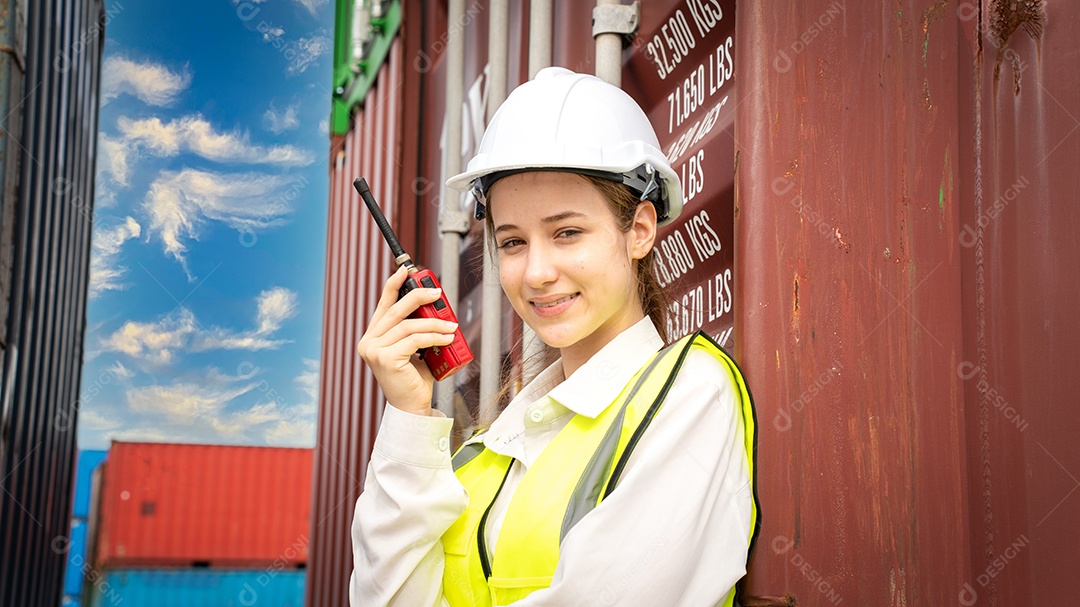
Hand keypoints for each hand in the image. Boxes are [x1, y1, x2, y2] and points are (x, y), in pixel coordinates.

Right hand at [356, 265, 458, 414]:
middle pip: (396, 310)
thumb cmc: (415, 378)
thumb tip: (432, 305)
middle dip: (418, 296)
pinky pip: (414, 339)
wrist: (413, 407)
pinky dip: (434, 335)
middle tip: (437, 292)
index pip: (383, 304)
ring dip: (434, 322)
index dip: (394, 285)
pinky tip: (447, 337)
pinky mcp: (386, 359)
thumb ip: (415, 329)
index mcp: (373, 336)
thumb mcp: (414, 348)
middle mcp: (369, 342)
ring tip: (451, 325)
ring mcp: (374, 351)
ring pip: (408, 326)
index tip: (406, 270)